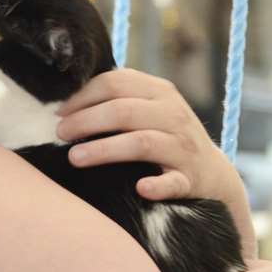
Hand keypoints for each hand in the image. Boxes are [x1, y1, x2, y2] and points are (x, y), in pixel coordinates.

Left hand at [57, 68, 255, 258]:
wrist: (212, 174)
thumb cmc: (167, 137)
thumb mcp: (150, 108)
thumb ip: (119, 99)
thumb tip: (65, 102)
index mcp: (160, 92)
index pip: (115, 83)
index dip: (82, 97)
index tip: (59, 112)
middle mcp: (174, 115)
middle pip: (123, 111)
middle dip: (86, 121)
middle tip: (60, 133)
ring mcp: (183, 148)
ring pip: (141, 143)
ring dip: (104, 150)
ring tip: (75, 158)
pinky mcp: (190, 179)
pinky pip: (173, 183)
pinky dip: (156, 186)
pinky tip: (139, 189)